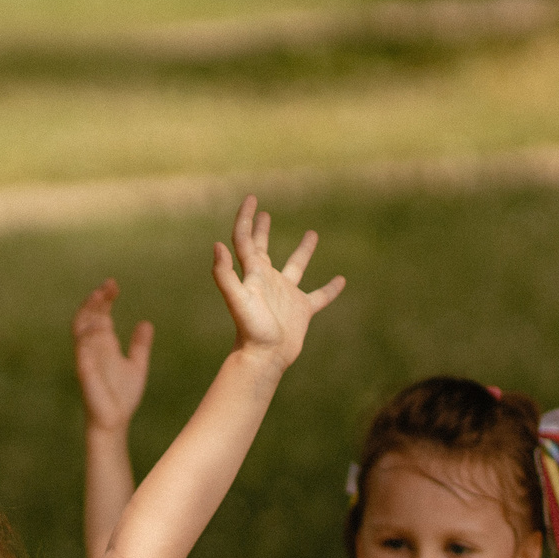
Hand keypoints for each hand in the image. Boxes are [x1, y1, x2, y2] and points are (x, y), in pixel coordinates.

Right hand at [72, 279, 152, 432]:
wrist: (115, 421)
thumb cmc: (122, 395)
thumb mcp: (137, 365)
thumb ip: (140, 345)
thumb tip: (146, 322)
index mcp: (104, 344)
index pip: (100, 314)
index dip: (104, 299)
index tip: (114, 284)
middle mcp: (93, 348)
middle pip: (88, 316)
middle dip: (95, 300)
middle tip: (108, 285)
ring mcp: (87, 359)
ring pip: (80, 329)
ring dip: (88, 313)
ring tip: (99, 298)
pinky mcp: (85, 373)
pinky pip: (82, 352)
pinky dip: (87, 338)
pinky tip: (98, 326)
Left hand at [211, 195, 343, 366]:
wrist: (264, 358)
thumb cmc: (250, 329)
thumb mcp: (237, 299)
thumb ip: (225, 274)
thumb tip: (217, 244)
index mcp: (252, 274)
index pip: (245, 240)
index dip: (246, 218)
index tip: (252, 198)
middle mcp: (267, 281)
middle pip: (263, 249)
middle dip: (261, 230)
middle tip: (263, 212)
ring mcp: (285, 295)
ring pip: (295, 267)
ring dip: (303, 251)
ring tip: (312, 232)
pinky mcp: (301, 310)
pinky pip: (319, 296)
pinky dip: (330, 289)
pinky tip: (341, 280)